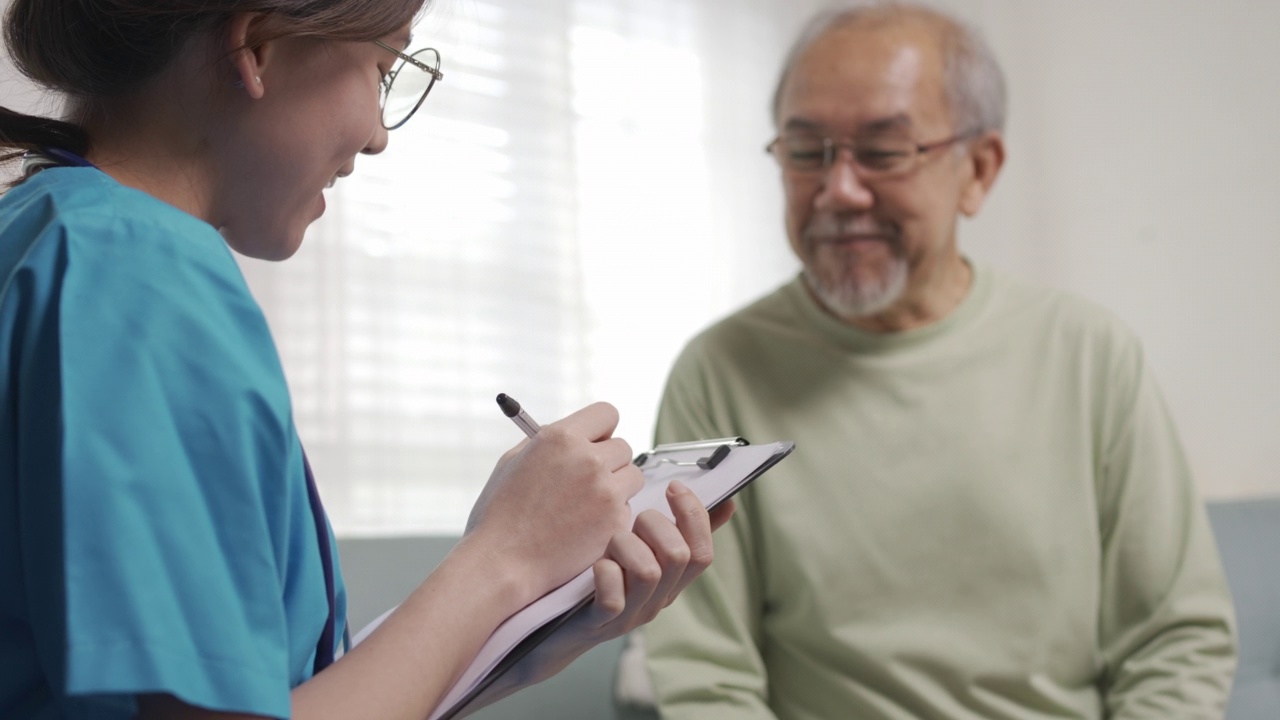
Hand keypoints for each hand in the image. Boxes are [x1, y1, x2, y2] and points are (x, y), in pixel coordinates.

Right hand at [461, 402, 644, 606]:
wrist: (502, 563)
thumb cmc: (500, 515)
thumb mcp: (512, 463)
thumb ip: (544, 440)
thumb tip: (570, 431)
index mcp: (560, 437)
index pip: (606, 414)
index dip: (601, 430)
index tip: (594, 444)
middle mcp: (588, 459)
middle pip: (623, 447)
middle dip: (608, 462)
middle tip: (587, 482)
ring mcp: (605, 491)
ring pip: (632, 477)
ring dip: (617, 488)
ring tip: (587, 506)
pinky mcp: (616, 521)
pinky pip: (629, 509)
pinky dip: (613, 518)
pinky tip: (586, 529)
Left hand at [509, 481, 736, 685]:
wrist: (558, 631)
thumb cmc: (602, 581)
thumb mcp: (644, 554)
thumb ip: (681, 531)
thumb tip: (726, 504)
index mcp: (672, 582)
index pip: (703, 551)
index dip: (694, 515)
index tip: (673, 488)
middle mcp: (657, 600)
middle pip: (679, 556)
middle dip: (655, 524)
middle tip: (633, 519)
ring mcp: (631, 615)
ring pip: (649, 572)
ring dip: (627, 544)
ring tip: (610, 542)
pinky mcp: (601, 623)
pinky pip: (613, 598)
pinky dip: (605, 572)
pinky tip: (597, 563)